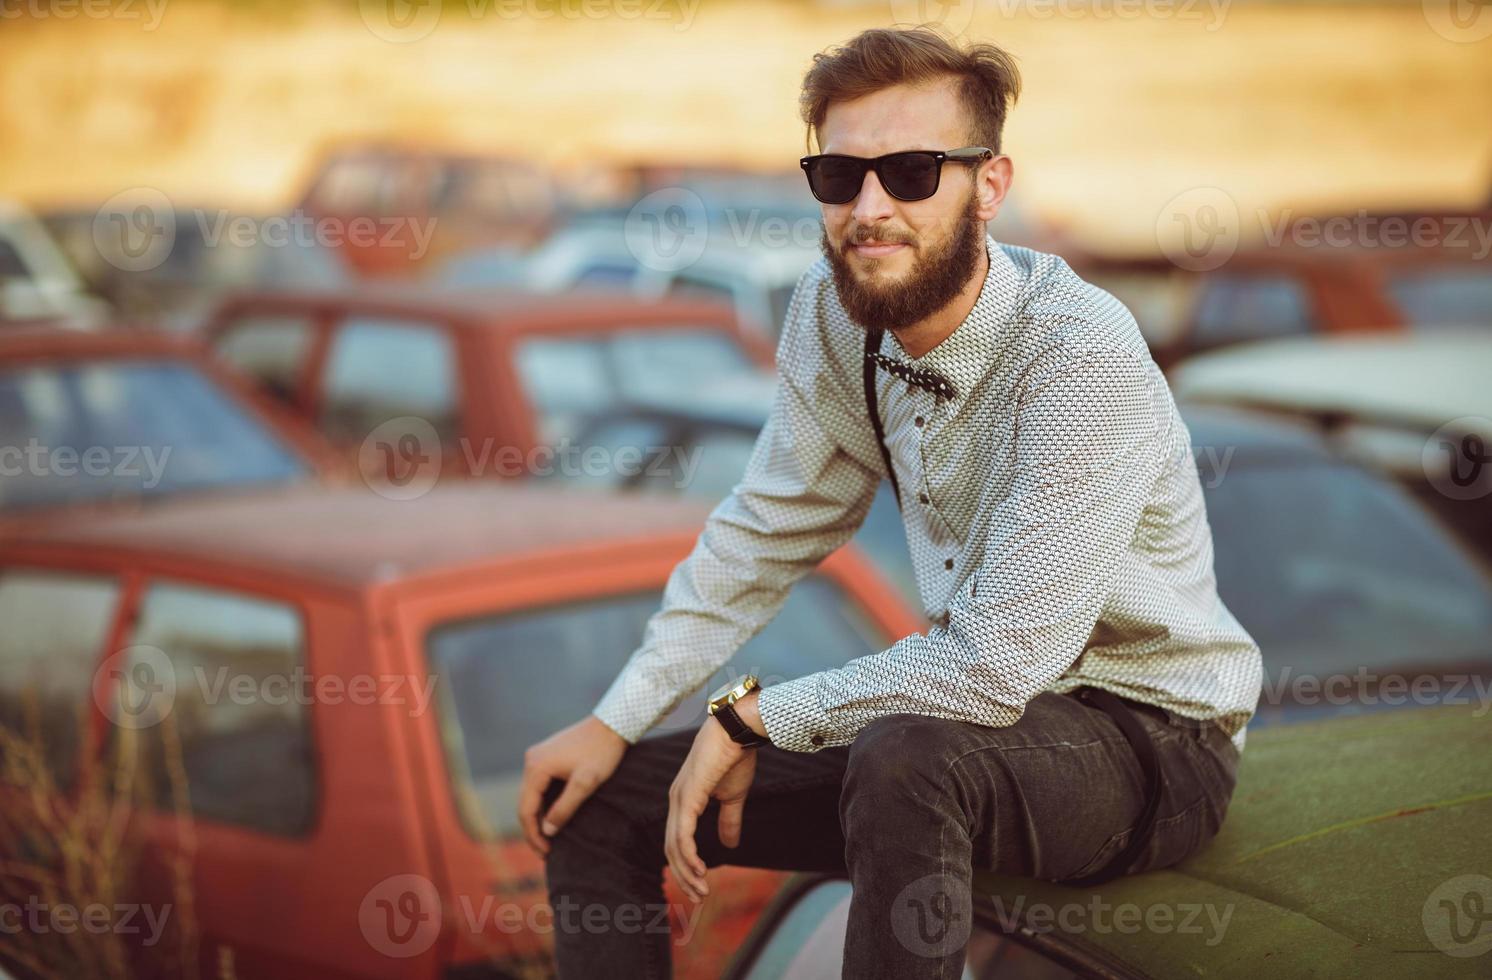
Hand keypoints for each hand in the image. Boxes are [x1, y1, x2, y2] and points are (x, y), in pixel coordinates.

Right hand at [518, 714, 628, 855]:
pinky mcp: (547, 756)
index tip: (546, 853)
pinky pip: (540, 785)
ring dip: (539, 817)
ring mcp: (538, 756)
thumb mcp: (586, 783)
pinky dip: (544, 803)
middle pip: (525, 803)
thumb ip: (565, 808)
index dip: (533, 834)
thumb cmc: (602, 752)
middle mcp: (531, 760)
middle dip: (534, 829)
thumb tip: (547, 831)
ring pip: (532, 795)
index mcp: (536, 767)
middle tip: (547, 851)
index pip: (526, 809)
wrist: (613, 724)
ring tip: (550, 838)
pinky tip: (553, 816)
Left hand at [664, 697, 765, 902]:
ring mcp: (679, 799)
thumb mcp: (733, 796)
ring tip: (701, 890)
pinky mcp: (687, 797)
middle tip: (699, 896)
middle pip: (671, 848)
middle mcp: (676, 800)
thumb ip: (729, 820)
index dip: (687, 865)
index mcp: (684, 800)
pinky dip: (688, 856)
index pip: (677, 840)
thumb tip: (729, 846)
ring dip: (687, 872)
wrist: (738, 730)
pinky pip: (681, 834)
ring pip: (674, 846)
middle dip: (684, 875)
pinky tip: (699, 870)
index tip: (701, 885)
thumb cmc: (735, 756)